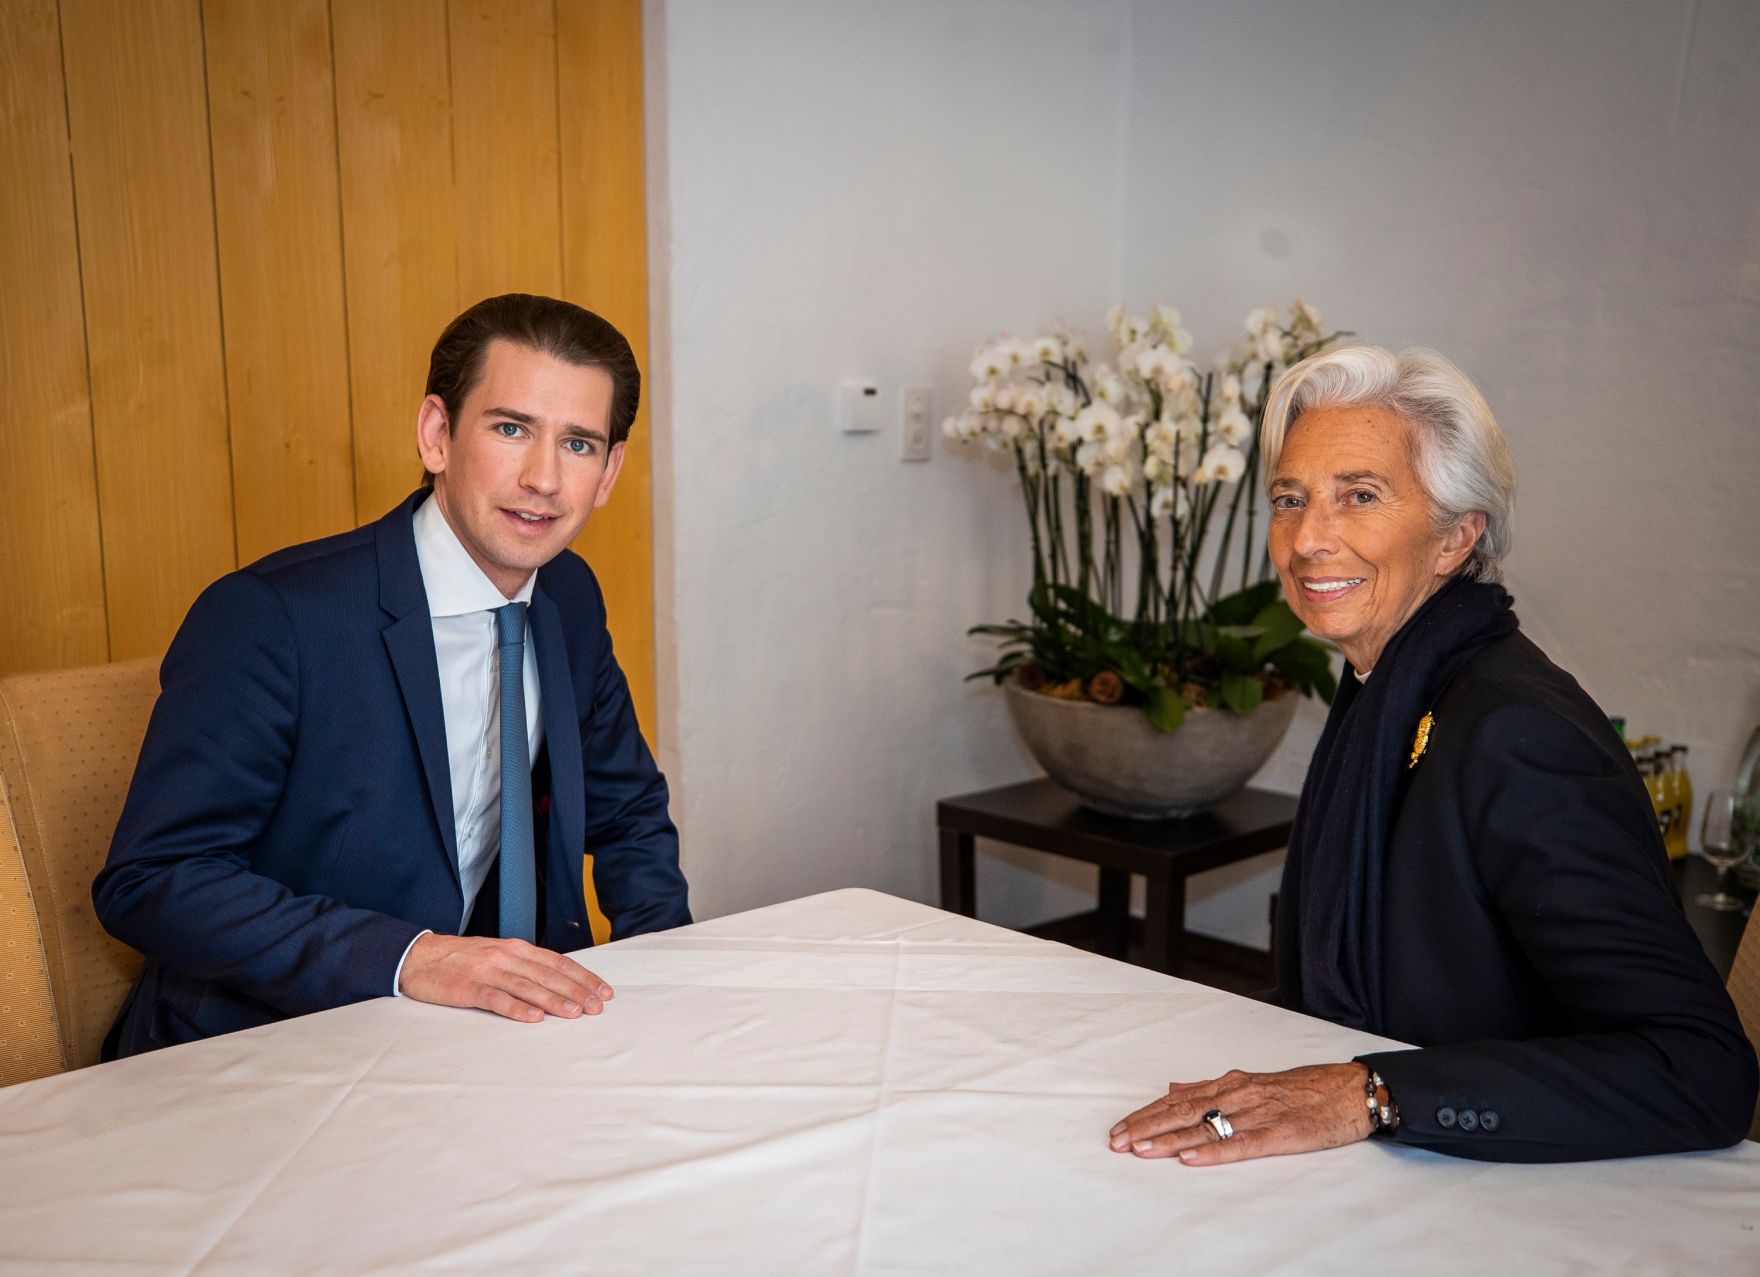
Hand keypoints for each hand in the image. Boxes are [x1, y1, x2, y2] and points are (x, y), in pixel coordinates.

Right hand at [397, 933, 613, 1023]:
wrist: (419, 956)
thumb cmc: (462, 959)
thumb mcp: (497, 955)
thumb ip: (524, 966)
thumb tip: (558, 982)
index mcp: (516, 948)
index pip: (558, 962)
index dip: (582, 977)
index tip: (603, 991)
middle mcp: (506, 957)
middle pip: (548, 974)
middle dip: (576, 991)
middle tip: (597, 1007)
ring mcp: (487, 972)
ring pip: (527, 986)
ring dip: (553, 1000)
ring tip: (574, 1013)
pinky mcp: (468, 988)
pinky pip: (496, 999)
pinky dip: (516, 1008)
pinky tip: (534, 1017)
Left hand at [1108, 1063, 1372, 1164]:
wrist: (1352, 1090)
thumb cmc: (1304, 1089)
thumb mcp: (1252, 1082)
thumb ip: (1210, 1089)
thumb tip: (1173, 1088)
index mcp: (1231, 1084)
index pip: (1178, 1100)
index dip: (1147, 1115)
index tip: (1119, 1129)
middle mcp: (1238, 1094)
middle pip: (1183, 1112)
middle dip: (1147, 1127)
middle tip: (1117, 1141)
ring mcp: (1258, 1113)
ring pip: (1205, 1126)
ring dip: (1169, 1139)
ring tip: (1141, 1149)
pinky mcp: (1280, 1134)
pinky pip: (1241, 1144)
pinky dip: (1214, 1151)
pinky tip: (1190, 1158)